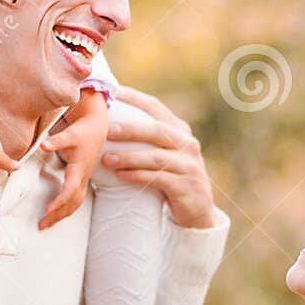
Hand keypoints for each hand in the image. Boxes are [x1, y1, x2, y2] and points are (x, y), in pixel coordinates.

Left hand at [38, 89, 109, 228]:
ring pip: (75, 204)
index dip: (59, 201)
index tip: (47, 211)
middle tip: (41, 225)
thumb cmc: (81, 131)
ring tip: (46, 225)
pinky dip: (67, 209)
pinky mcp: (82, 180)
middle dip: (57, 215)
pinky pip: (76, 200)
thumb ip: (55, 141)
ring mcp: (84, 180)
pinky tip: (56, 215)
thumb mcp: (69, 134)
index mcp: (79, 169)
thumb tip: (43, 145)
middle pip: (72, 202)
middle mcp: (82, 177)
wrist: (96, 129)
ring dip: (62, 215)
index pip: (69, 190)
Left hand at [99, 86, 216, 228]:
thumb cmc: (171, 178)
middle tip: (106, 129)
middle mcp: (187, 144)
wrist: (197, 211)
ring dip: (129, 157)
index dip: (133, 99)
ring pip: (156, 157)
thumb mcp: (163, 154)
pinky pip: (158, 179)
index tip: (110, 93)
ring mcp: (188, 165)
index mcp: (179, 130)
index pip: (154, 107)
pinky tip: (120, 176)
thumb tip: (106, 123)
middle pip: (157, 130)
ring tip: (106, 159)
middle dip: (130, 129)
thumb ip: (145, 139)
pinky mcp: (186, 186)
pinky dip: (138, 176)